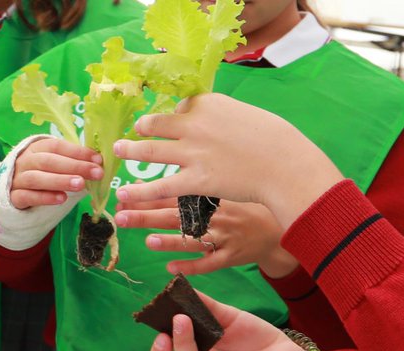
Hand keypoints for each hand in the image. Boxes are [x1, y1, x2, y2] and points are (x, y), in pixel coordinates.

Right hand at [11, 138, 103, 209]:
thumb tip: (98, 162)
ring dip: (60, 181)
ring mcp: (17, 179)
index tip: (98, 159)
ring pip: (36, 178)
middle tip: (96, 173)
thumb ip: (70, 161)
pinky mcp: (13, 197)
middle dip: (74, 166)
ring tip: (80, 185)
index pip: (57, 146)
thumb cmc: (40, 174)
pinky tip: (62, 199)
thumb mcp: (52, 163)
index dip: (78, 152)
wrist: (11, 190)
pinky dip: (45, 197)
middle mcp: (24, 161)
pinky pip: (28, 196)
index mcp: (36, 148)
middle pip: (48, 161)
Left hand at [113, 94, 344, 229]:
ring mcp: (192, 153)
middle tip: (131, 133)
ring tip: (116, 153)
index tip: (165, 123)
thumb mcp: (246, 116)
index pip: (180, 107)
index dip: (172, 117)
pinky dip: (140, 191)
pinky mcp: (194, 181)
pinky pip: (160, 187)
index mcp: (209, 104)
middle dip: (142, 129)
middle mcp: (195, 125)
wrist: (287, 164)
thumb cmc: (274, 141)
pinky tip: (123, 194)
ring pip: (151, 152)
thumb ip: (221, 118)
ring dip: (130, 152)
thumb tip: (204, 120)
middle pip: (157, 124)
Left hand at [116, 198, 299, 277]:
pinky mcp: (232, 256)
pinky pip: (210, 264)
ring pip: (194, 240)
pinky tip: (171, 269)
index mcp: (210, 197)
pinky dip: (191, 267)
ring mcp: (224, 236)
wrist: (279, 226)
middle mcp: (216, 215)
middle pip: (177, 216)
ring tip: (147, 241)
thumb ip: (187, 190)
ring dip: (170, 241)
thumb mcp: (220, 192)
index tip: (123, 195)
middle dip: (147, 216)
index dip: (147, 196)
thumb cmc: (243, 207)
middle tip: (121, 216)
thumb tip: (148, 185)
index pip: (174, 194)